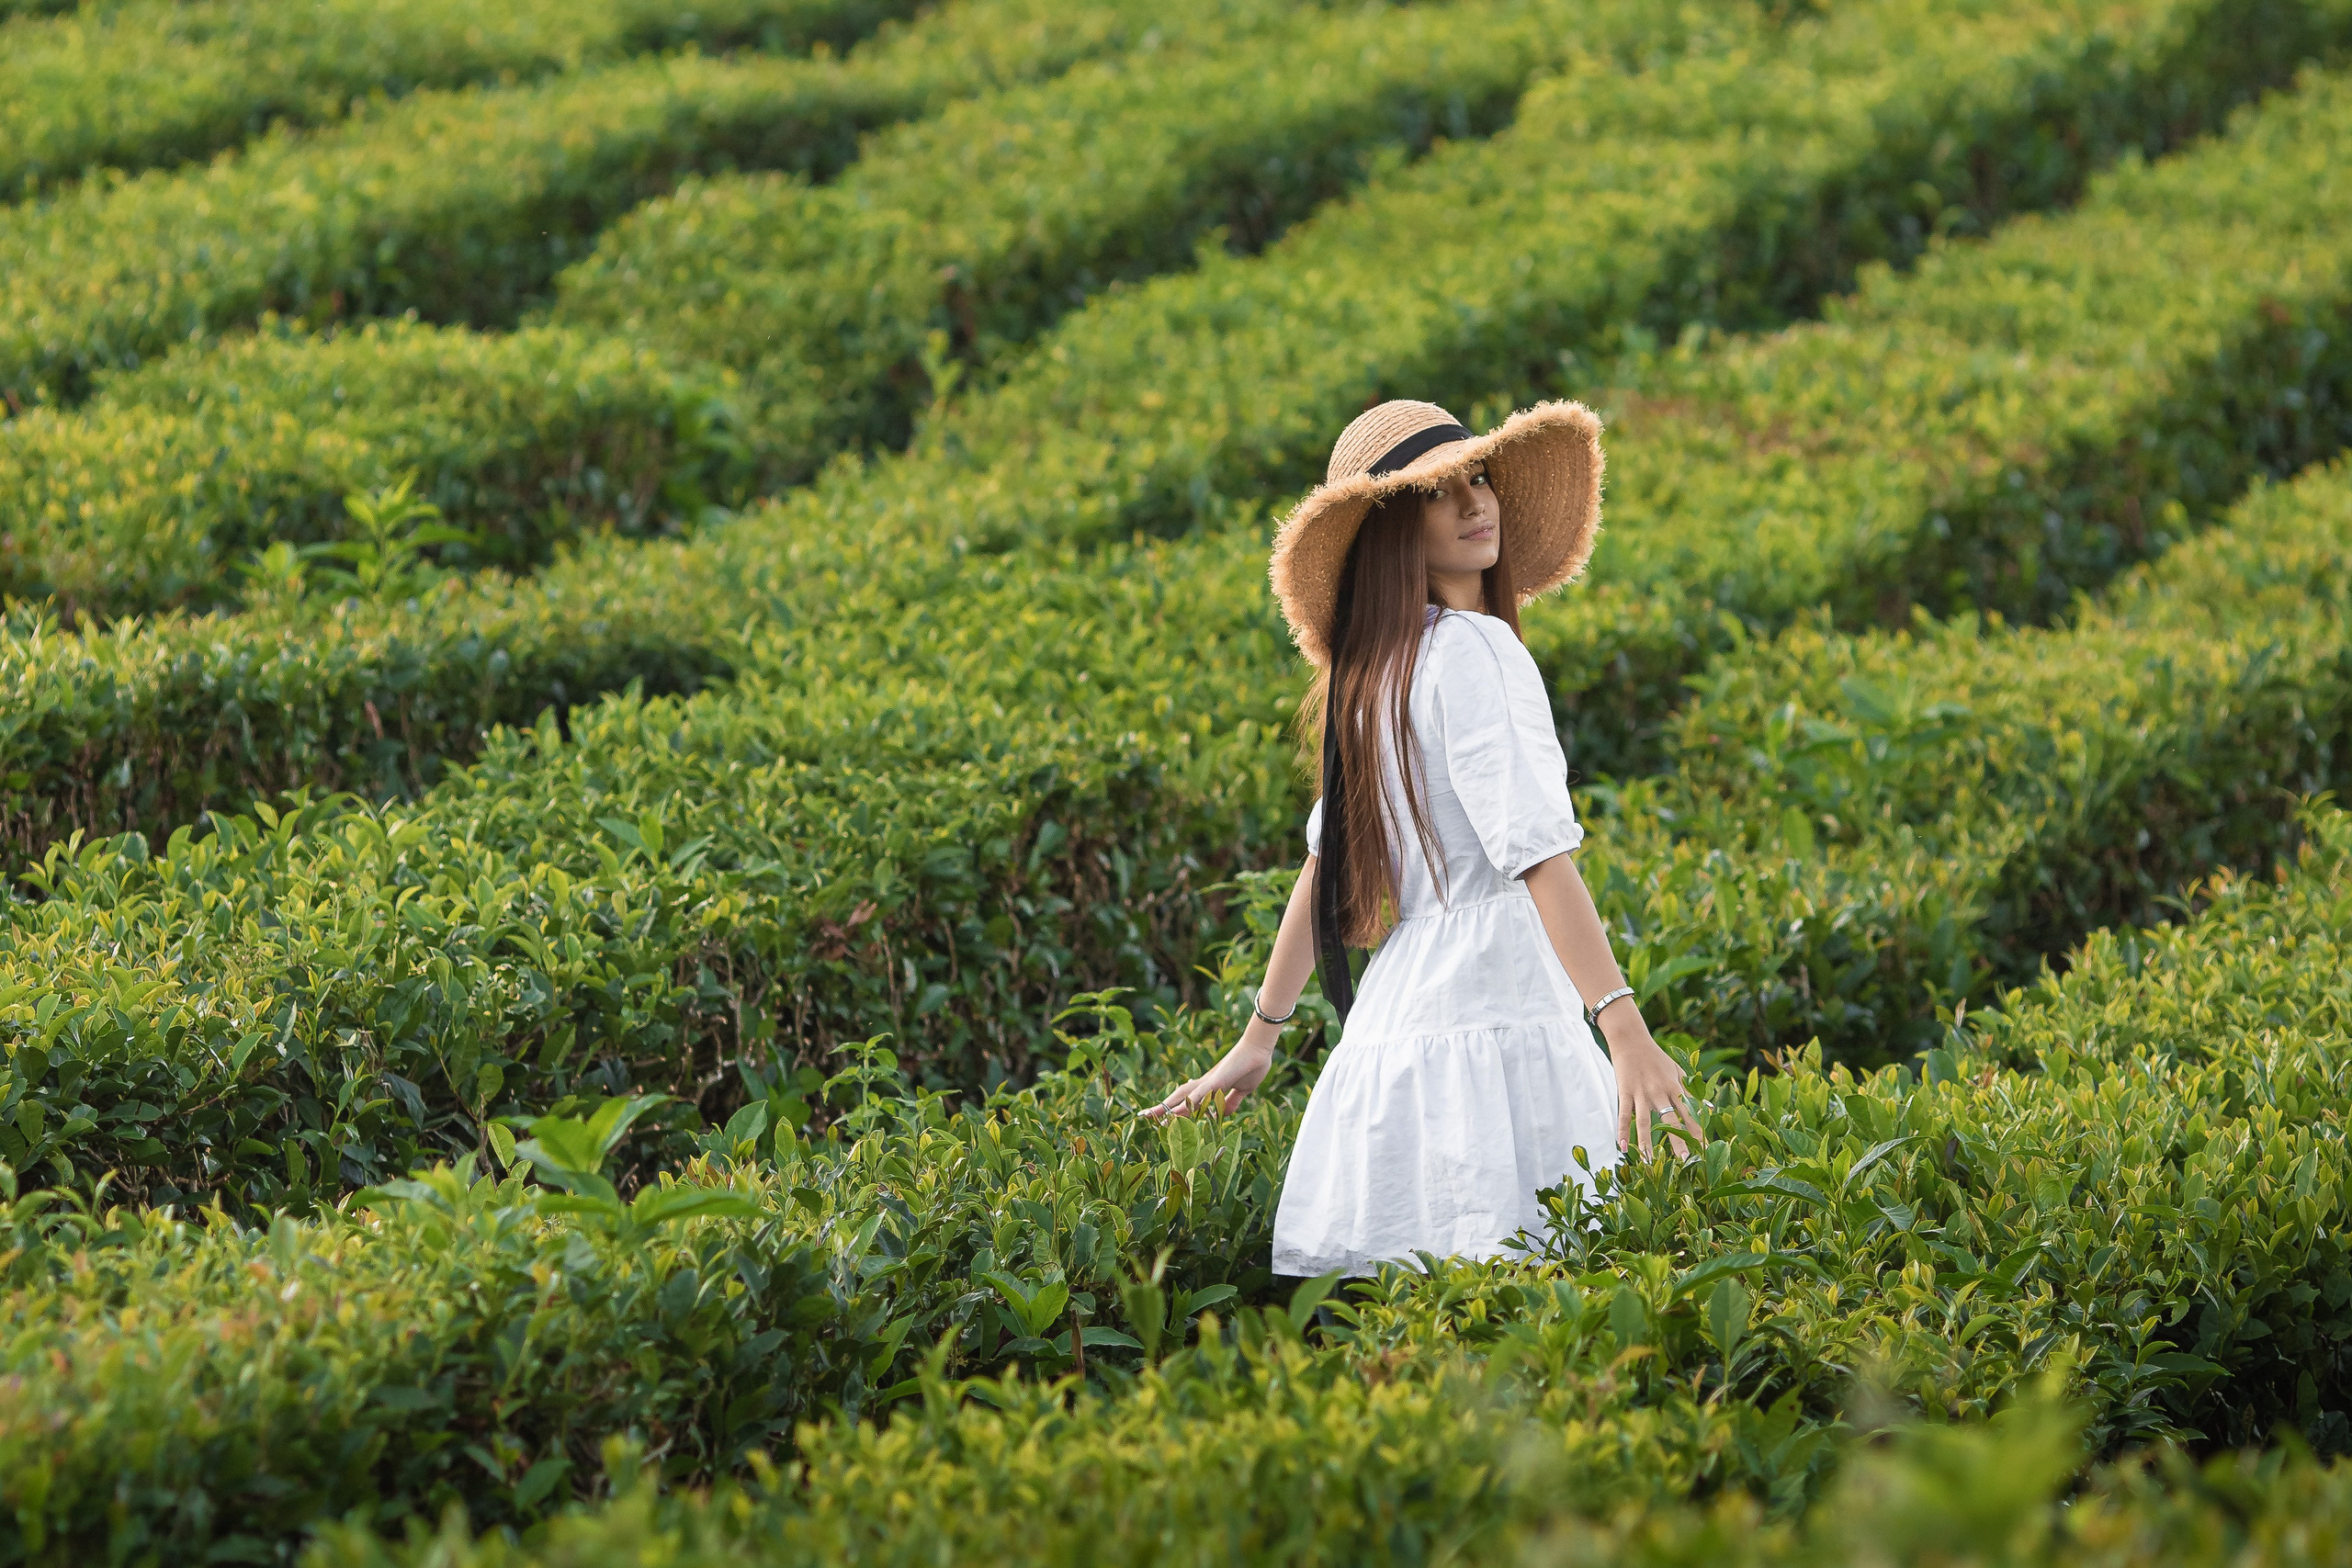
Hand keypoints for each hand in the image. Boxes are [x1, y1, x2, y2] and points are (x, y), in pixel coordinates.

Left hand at [1142, 1035, 1272, 1121]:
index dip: (1174, 1108)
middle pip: (1178, 1097)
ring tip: (1152, 1117)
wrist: (1259, 1048)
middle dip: (1161, 1107)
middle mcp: (1205, 1083)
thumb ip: (1232, 1101)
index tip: (1162, 1116)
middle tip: (1142, 1115)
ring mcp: (1210, 1081)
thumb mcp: (1242, 1090)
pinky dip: (1189, 1104)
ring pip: (1184, 1097)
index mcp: (1210, 1087)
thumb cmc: (1253, 1065)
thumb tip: (1223, 1114)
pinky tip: (1178, 1111)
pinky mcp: (1217, 1080)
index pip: (1187, 1099)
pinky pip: (1200, 1095)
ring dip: (1168, 1107)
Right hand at [1602, 1008, 1702, 1159]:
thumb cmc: (1656, 1057)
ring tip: (1649, 1161)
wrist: (1631, 1040)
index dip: (1698, 1131)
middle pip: (1671, 1120)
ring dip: (1647, 1142)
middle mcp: (1660, 1092)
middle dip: (1678, 1140)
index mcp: (1675, 1087)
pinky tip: (1623, 1148)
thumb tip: (1709, 1108)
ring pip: (1645, 1121)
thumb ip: (1691, 1090)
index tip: (1704, 1149)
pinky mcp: (1625, 1092)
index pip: (1690, 1113)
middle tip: (1685, 1160)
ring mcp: (1641, 1093)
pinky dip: (1622, 1131)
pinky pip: (1624, 1115)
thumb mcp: (1677, 1070)